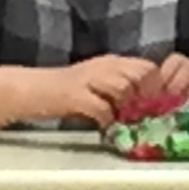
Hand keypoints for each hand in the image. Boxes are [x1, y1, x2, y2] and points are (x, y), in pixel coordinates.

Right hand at [39, 56, 157, 127]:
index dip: (155, 88)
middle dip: (145, 98)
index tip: (154, 107)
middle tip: (140, 116)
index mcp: (111, 62)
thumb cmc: (67, 92)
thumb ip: (121, 89)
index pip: (147, 67)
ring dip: (126, 109)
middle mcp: (103, 66)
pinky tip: (103, 127)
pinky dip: (106, 120)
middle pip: (140, 75)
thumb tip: (147, 108)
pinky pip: (101, 107)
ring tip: (121, 121)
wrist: (33, 89)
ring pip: (123, 88)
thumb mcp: (99, 83)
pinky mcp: (74, 95)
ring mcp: (88, 79)